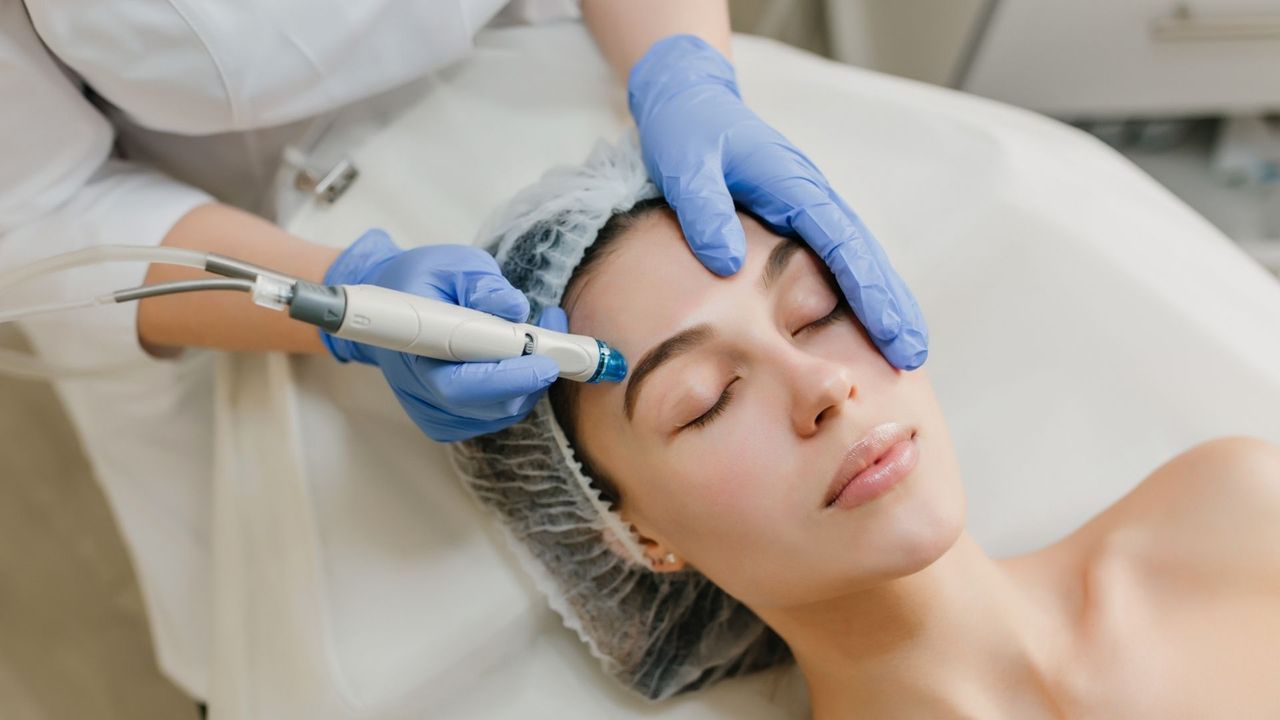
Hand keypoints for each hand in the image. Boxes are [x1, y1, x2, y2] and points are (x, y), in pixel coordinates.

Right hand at [322, 229, 563, 441]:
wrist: (393, 309)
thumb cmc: (424, 282)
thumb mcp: (452, 265)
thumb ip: (482, 283)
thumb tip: (514, 307)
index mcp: (414, 351)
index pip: (461, 384)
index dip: (507, 378)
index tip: (544, 361)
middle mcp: (420, 391)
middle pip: (488, 405)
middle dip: (531, 378)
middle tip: (557, 341)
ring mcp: (433, 411)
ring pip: (499, 413)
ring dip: (530, 380)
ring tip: (541, 335)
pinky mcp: (448, 420)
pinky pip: (495, 416)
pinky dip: (518, 391)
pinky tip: (521, 359)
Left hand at [627, 35, 927, 369]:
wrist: (689, 100)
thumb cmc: (688, 131)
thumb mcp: (686, 165)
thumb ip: (705, 210)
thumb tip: (727, 264)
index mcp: (793, 185)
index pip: (842, 243)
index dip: (867, 288)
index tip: (887, 329)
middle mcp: (812, 196)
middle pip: (865, 254)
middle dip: (892, 304)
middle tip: (913, 354)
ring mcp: (809, 207)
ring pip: (859, 258)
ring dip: (884, 301)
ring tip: (905, 350)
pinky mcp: (799, 217)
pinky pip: (838, 257)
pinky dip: (860, 289)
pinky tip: (869, 322)